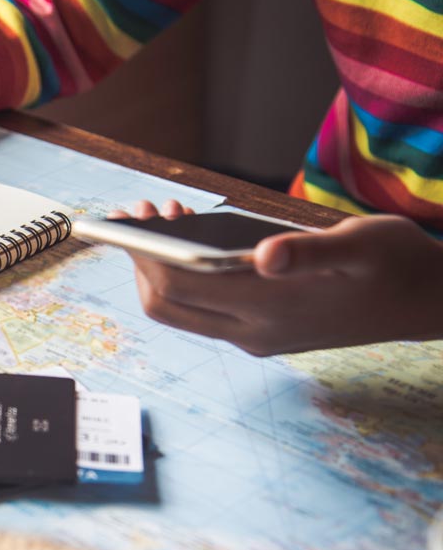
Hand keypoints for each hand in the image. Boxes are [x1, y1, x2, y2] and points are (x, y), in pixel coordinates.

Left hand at [118, 202, 442, 354]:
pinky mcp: (262, 333)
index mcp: (270, 309)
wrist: (429, 303)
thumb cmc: (397, 264)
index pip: (179, 286)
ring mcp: (255, 337)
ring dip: (162, 267)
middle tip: (142, 212)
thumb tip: (264, 255)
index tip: (136, 217)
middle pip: (165, 304)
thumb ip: (311, 250)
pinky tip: (196, 238)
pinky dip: (188, 276)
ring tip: (167, 217)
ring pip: (181, 309)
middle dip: (143, 260)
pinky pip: (204, 310)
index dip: (146, 252)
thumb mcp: (363, 244)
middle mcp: (253, 332)